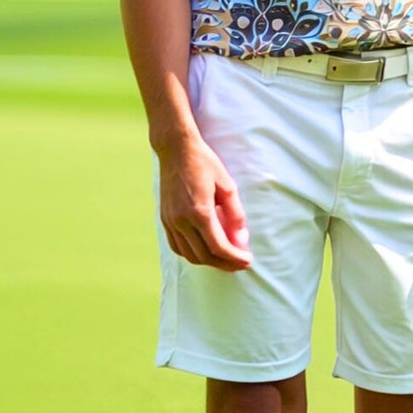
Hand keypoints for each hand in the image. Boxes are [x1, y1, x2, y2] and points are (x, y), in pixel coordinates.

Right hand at [157, 133, 251, 271]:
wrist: (176, 149)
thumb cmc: (204, 163)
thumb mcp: (227, 184)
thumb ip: (235, 213)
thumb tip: (241, 239)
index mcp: (199, 212)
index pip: (218, 247)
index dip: (234, 258)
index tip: (248, 260)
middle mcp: (181, 220)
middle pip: (204, 256)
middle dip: (225, 264)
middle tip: (240, 263)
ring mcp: (170, 221)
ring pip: (189, 255)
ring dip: (209, 262)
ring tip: (225, 258)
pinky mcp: (165, 219)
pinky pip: (177, 246)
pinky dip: (192, 254)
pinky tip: (204, 250)